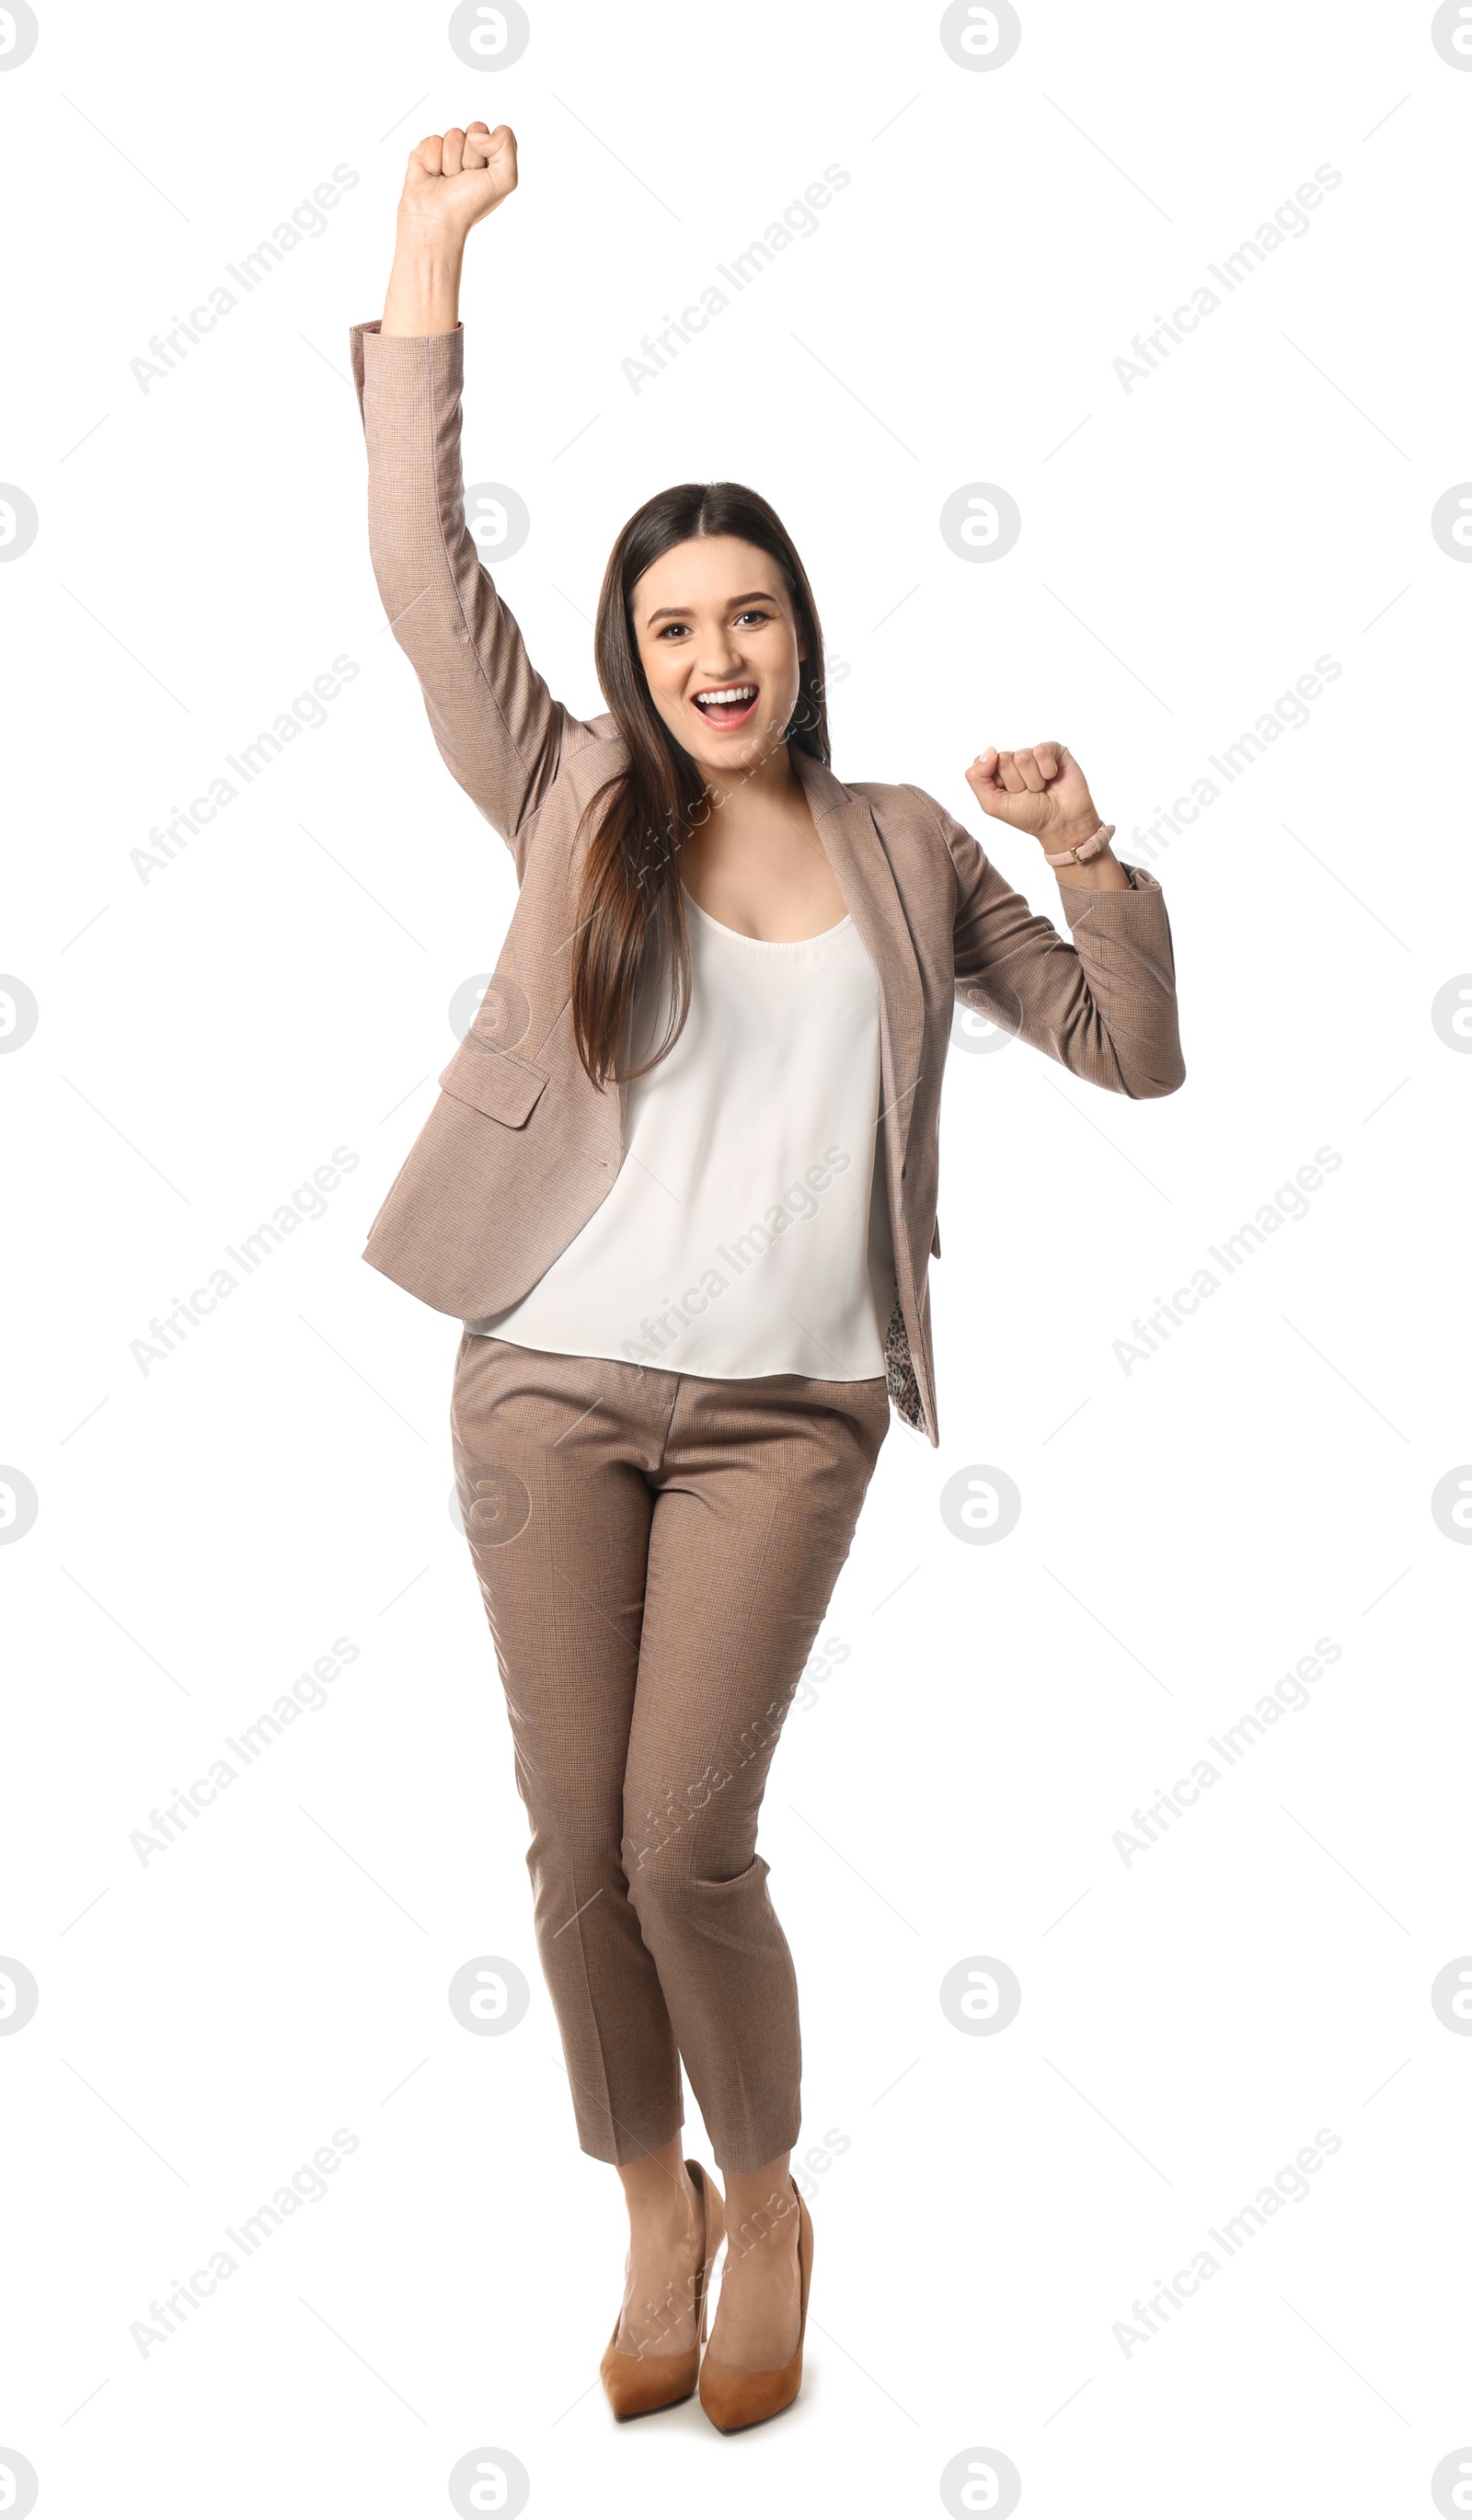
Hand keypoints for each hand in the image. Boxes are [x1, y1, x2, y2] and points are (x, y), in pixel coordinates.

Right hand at [396, 121, 517, 252]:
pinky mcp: (426, 150)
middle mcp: (472, 152)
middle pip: (476, 128)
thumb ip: (507, 145)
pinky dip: (433, 161)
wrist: (437, 219)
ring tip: (448, 180)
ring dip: (451, 162)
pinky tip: (433, 176)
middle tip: (464, 178)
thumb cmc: (469, 205)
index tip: (483, 175)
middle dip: (471, 156)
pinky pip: (432, 140)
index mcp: (493, 158)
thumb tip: (480, 131)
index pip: (499, 133)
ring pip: (453, 134)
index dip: (491, 152)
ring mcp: (448, 150)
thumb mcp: (505, 179)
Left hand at [964, 742, 1099, 851]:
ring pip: (1023, 757)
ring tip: (1041, 789)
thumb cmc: (1029, 815)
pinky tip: (1052, 778)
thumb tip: (990, 751)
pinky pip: (1041, 751)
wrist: (1060, 823)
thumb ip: (977, 778)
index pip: (985, 763)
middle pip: (1004, 759)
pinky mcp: (1053, 750)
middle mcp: (1015, 761)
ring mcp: (1033, 754)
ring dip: (1033, 780)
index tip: (1009, 796)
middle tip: (1028, 793)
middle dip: (1016, 782)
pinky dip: (1047, 771)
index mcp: (997, 772)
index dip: (998, 783)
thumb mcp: (992, 804)